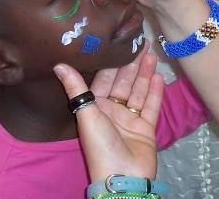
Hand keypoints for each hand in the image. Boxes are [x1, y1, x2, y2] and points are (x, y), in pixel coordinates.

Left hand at [54, 50, 163, 181]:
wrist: (122, 176)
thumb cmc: (101, 145)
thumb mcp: (86, 114)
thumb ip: (76, 87)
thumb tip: (58, 64)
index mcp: (96, 107)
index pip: (106, 78)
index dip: (113, 61)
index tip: (121, 42)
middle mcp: (113, 111)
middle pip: (124, 82)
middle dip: (133, 63)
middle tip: (143, 43)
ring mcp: (130, 119)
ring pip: (139, 91)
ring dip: (145, 74)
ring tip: (152, 55)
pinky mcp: (146, 128)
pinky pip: (151, 106)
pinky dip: (155, 92)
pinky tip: (159, 77)